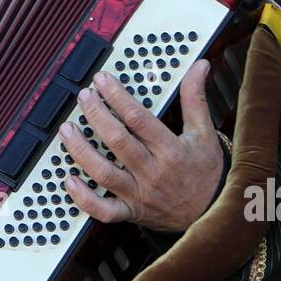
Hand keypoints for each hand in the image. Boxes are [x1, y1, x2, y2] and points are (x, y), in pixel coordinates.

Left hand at [58, 59, 223, 233]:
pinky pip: (104, 210)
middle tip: (83, 97)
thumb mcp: (204, 132)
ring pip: (104, 173)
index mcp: (170, 150)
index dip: (116, 96)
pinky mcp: (131, 212)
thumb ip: (195, 98)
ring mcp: (139, 194)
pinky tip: (69, 180)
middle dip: (96, 115)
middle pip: (117, 141)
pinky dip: (84, 198)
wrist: (213, 214)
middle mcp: (152, 172)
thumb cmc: (206, 172)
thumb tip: (199, 67)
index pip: (138, 118)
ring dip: (81, 150)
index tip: (102, 80)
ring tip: (66, 129)